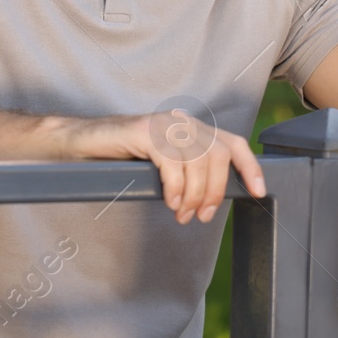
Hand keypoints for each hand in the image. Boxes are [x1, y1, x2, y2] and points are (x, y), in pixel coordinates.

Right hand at [62, 111, 265, 223]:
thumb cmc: (120, 158)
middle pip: (218, 155)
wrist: (79, 143)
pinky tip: (169, 201)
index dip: (250, 167)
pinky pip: (172, 162)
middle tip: (200, 216)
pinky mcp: (145, 130)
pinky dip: (175, 187)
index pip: (232, 143)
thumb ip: (187, 171)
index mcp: (190, 128)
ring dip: (194, 195)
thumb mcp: (162, 165)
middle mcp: (181, 121)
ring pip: (198, 160)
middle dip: (214, 191)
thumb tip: (212, 199)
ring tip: (181, 214)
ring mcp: (163, 123)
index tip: (258, 192)